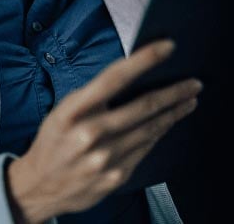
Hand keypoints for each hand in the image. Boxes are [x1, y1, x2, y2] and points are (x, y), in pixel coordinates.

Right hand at [6, 40, 200, 222]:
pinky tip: (169, 123)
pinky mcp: (116, 176)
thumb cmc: (54, 141)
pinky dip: (160, 133)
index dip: (145, 59)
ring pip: (151, 129)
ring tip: (190, 100)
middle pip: (144, 106)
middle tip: (194, 83)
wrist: (39, 187)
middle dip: (175, 92)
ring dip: (175, 112)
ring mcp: (105, 158)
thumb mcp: (64, 110)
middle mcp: (90, 133)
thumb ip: (95, 96)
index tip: (168, 46)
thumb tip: (134, 75)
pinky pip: (146, 149)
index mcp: (74, 111)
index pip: (115, 77)